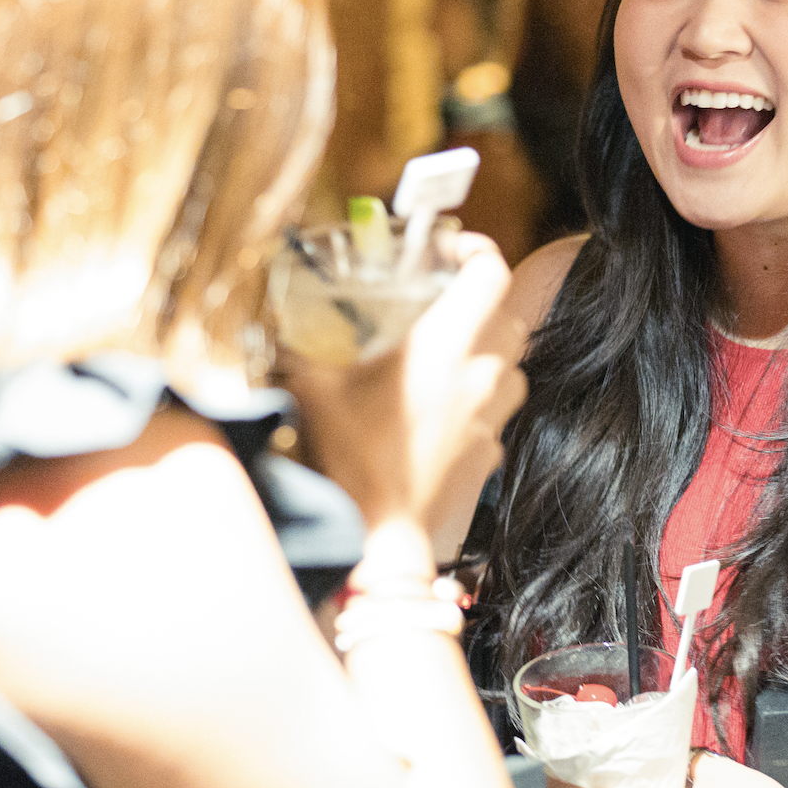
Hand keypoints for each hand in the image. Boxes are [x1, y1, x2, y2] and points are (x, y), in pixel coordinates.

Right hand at [280, 234, 526, 549]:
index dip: (477, 251)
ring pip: (514, 368)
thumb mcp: (312, 390)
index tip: (453, 251)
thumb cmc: (351, 460)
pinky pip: (497, 416)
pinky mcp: (491, 454)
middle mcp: (480, 376)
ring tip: (451, 359)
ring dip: (490, 355)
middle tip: (448, 304)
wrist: (381, 536)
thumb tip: (274, 326)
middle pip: (511, 317)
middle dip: (486, 303)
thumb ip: (296, 349)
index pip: (490, 274)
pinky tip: (445, 415)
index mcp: (444, 345)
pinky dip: (480, 406)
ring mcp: (491, 418)